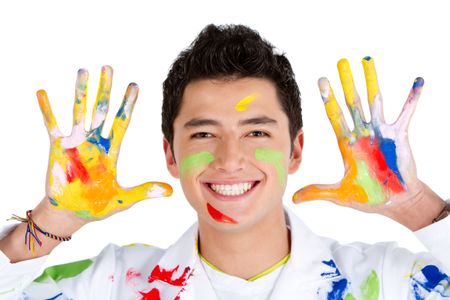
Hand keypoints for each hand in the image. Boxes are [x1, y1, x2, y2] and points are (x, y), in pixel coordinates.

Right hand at [38, 66, 171, 219]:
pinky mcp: (57, 149)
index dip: (127, 105)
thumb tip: (170, 191)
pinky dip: (47, 110)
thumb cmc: (96, 206)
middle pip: (101, 110)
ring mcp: (75, 144)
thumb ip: (144, 191)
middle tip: (108, 68)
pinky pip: (51, 125)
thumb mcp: (123, 199)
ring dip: (80, 93)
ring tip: (83, 72)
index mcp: (110, 151)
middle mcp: (94, 142)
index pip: (121, 122)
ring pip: (79, 112)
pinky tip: (43, 93)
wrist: (71, 214)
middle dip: (105, 90)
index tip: (134, 86)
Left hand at [293, 57, 426, 214]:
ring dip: (371, 81)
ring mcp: (380, 132)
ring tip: (367, 60)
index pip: (335, 116)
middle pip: (352, 102)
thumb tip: (294, 198)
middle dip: (346, 82)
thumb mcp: (340, 194)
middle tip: (341, 62)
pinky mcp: (399, 135)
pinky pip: (406, 112)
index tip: (321, 80)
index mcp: (347, 144)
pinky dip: (412, 97)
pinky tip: (417, 81)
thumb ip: (318, 192)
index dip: (328, 99)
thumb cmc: (369, 197)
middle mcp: (362, 134)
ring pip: (374, 101)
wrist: (396, 202)